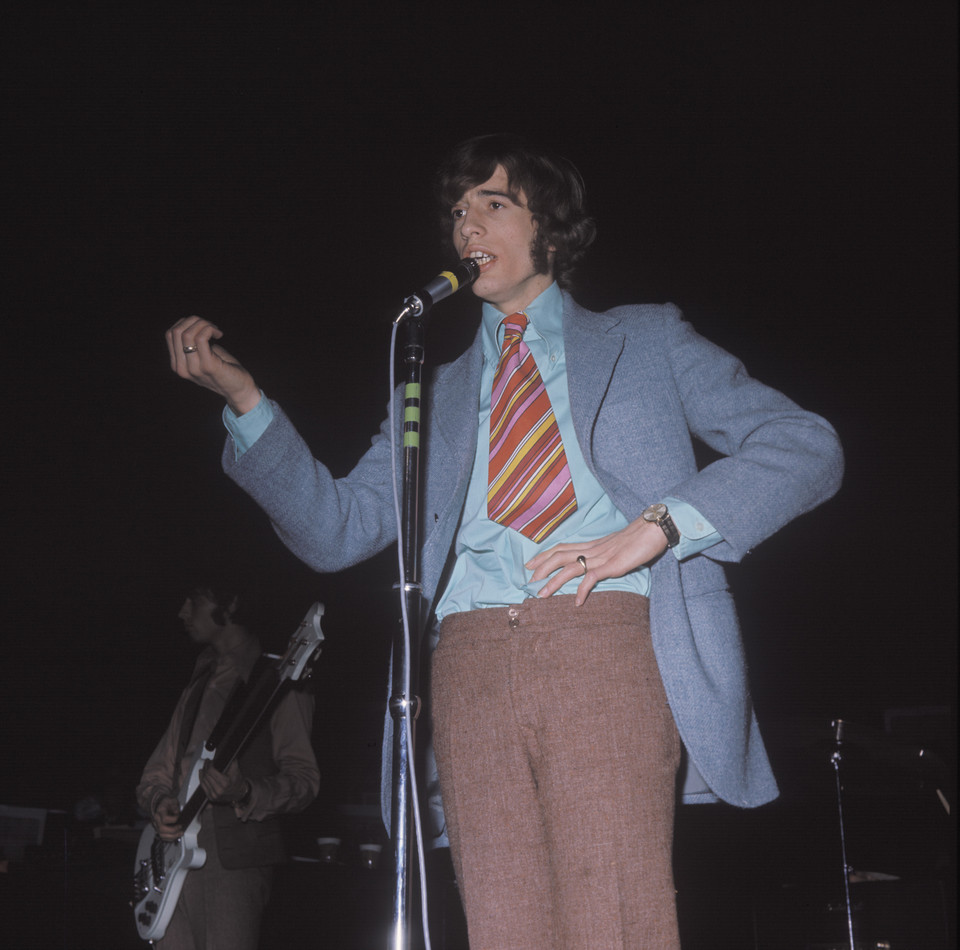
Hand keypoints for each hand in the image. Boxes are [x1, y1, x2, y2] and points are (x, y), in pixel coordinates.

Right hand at [152, 795, 183, 840]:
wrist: (159, 803)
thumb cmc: (166, 802)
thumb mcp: (172, 800)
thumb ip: (175, 806)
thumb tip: (176, 813)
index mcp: (160, 811)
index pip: (164, 819)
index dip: (173, 820)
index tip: (178, 817)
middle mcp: (156, 819)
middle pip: (162, 829)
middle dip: (173, 831)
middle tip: (181, 828)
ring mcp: (156, 825)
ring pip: (161, 835)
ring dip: (172, 836)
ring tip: (180, 833)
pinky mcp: (157, 829)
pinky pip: (162, 836)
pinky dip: (169, 838)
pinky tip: (175, 836)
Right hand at [165, 315, 261, 414]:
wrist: (240, 390)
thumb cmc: (224, 369)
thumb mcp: (203, 355)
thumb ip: (194, 343)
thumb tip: (192, 322)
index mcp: (177, 364)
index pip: (170, 334)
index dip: (187, 323)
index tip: (203, 327)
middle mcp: (181, 368)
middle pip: (176, 332)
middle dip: (195, 321)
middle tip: (211, 326)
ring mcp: (193, 369)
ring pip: (187, 334)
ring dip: (204, 324)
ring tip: (216, 330)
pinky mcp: (208, 366)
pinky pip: (201, 338)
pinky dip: (210, 330)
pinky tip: (219, 334)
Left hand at [199, 760, 247, 804]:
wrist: (239, 792)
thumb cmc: (237, 781)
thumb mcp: (236, 769)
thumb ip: (230, 761)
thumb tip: (224, 754)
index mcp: (225, 783)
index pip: (211, 771)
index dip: (209, 764)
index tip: (210, 761)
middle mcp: (218, 790)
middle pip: (206, 775)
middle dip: (205, 767)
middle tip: (207, 762)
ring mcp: (214, 795)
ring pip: (203, 781)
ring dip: (203, 772)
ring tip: (204, 766)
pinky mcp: (211, 797)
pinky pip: (203, 786)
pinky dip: (201, 779)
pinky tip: (201, 773)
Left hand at [525, 517, 669, 605]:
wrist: (654, 530)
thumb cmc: (639, 539)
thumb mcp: (616, 548)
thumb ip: (605, 555)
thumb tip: (598, 565)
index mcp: (592, 545)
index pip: (562, 548)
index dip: (544, 555)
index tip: (530, 564)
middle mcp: (592, 549)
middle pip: (559, 556)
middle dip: (541, 568)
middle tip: (528, 580)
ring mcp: (601, 557)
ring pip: (570, 567)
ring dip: (553, 582)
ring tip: (542, 595)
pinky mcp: (612, 565)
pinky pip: (591, 578)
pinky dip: (582, 590)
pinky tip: (577, 602)